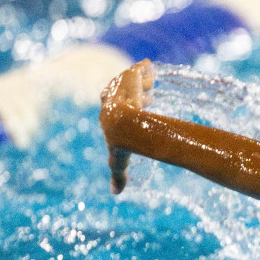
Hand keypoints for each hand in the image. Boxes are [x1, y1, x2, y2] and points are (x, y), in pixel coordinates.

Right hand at [99, 59, 154, 192]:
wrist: (125, 124)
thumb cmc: (121, 143)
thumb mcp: (118, 161)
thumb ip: (118, 175)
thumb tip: (116, 193)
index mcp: (107, 115)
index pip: (113, 108)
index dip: (127, 109)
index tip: (140, 111)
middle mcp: (111, 100)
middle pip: (121, 93)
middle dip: (132, 94)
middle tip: (150, 96)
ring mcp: (120, 88)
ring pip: (130, 81)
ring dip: (140, 82)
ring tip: (153, 82)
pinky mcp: (129, 76)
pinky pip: (137, 69)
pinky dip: (143, 68)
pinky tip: (150, 66)